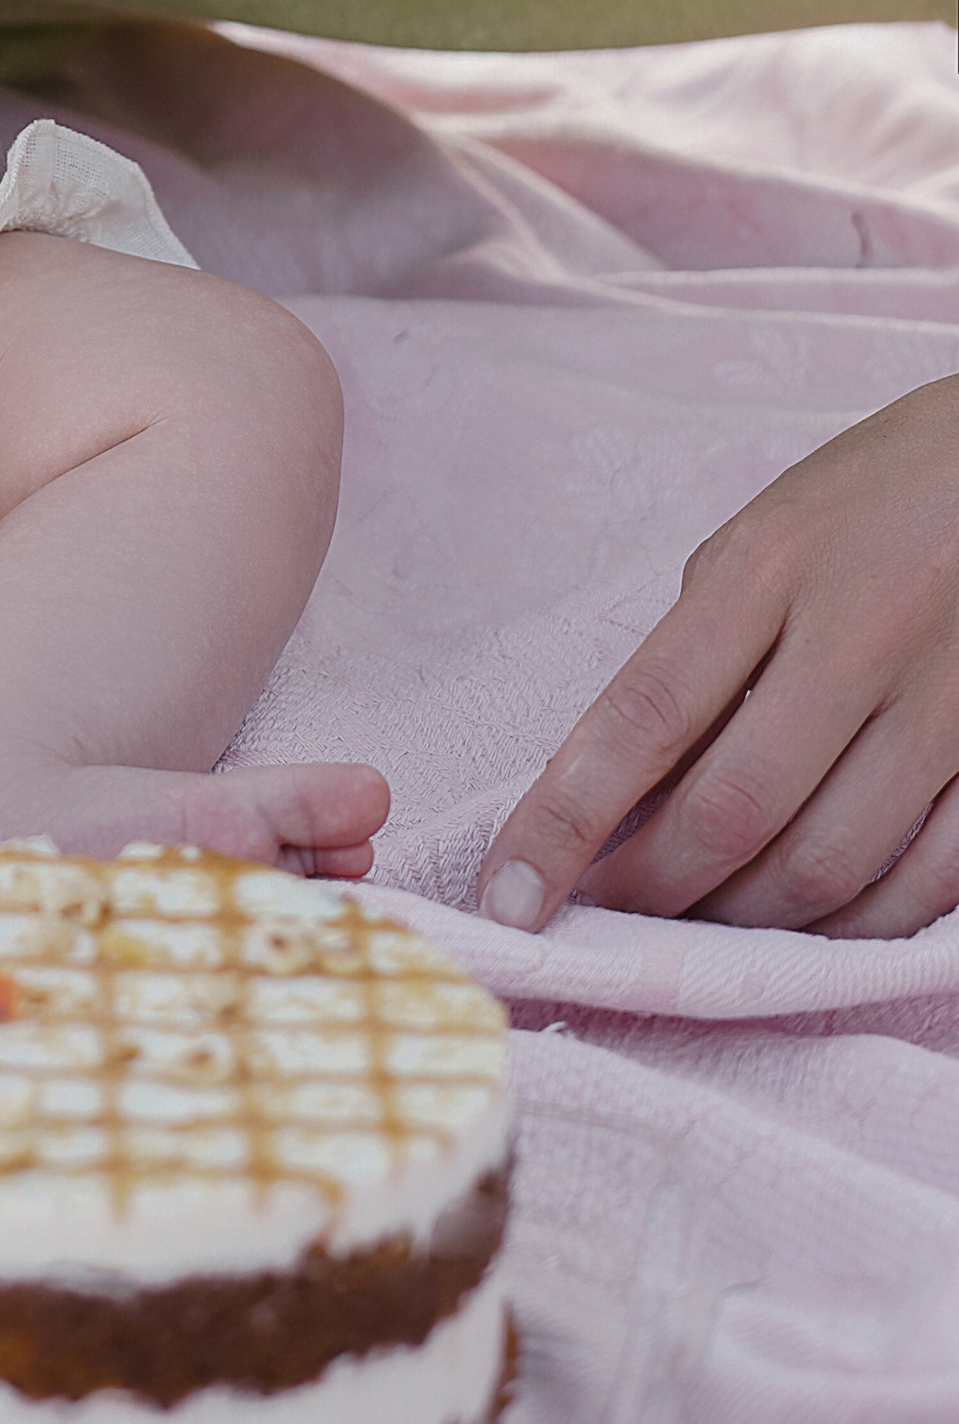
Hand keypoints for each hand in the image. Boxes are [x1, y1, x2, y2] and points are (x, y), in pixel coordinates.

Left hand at [478, 377, 958, 938]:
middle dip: (652, 889)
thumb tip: (627, 786)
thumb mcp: (761, 536)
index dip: (563, 820)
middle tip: (607, 914)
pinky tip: (812, 922)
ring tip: (702, 920)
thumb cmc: (872, 499)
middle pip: (732, 810)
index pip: (642, 716)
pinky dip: (857, 924)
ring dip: (746, 921)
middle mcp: (856, 634)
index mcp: (768, 566)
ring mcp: (944, 700)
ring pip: (828, 866)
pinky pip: (928, 882)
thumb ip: (697, 650)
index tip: (508, 893)